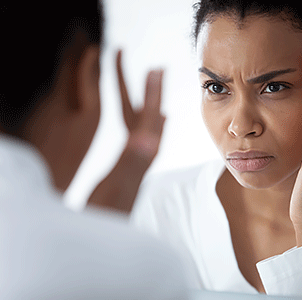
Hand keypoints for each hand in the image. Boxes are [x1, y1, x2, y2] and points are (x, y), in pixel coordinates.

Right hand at [86, 50, 165, 212]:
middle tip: (157, 70)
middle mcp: (141, 159)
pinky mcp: (127, 175)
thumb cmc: (107, 216)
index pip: (148, 118)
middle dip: (151, 93)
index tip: (157, 69)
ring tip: (153, 93)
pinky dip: (142, 129)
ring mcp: (135, 167)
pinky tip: (147, 130)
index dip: (152, 94)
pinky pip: (138, 144)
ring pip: (145, 130)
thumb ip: (132, 161)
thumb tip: (148, 137)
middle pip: (148, 119)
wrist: (109, 245)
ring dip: (148, 107)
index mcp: (139, 157)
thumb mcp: (117, 185)